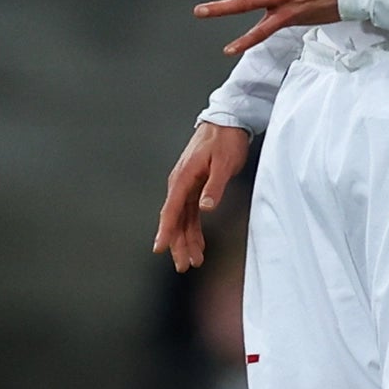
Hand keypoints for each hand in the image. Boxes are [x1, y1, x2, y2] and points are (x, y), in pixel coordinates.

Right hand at [153, 120, 249, 272]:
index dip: (166, 231)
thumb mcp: (224, 163)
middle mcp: (181, 184)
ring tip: (194, 261)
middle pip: (176, 220)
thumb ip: (215, 186)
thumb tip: (205, 208)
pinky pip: (191, 213)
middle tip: (184, 266)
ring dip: (187, 240)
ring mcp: (187, 186)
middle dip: (178, 244)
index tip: (160, 249)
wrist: (228, 122)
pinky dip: (194, 229)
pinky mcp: (195, 187)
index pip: (171, 210)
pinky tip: (199, 244)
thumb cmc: (226, 140)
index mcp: (183, 178)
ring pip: (183, 220)